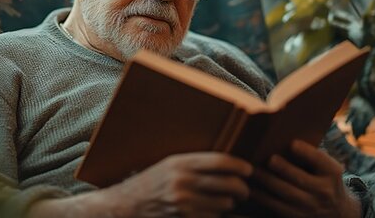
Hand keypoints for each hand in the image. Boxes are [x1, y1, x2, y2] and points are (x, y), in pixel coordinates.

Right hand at [100, 152, 252, 217]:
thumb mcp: (169, 165)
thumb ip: (195, 164)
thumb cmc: (150, 183)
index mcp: (181, 163)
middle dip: (242, 189)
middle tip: (244, 191)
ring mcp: (184, 203)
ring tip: (226, 202)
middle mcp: (183, 181)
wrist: (126, 206)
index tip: (248, 170)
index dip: (240, 166)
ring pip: (225, 204)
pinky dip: (217, 216)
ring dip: (229, 205)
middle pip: (229, 184)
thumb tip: (228, 164)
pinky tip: (212, 212)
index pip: (221, 161)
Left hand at [251, 140, 360, 217]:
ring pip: (287, 194)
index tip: (293, 143)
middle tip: (268, 159)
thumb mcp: (326, 167)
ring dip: (267, 182)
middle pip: (301, 179)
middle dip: (284, 169)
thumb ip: (310, 155)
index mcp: (332, 172)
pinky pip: (277, 207)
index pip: (320, 160)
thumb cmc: (323, 179)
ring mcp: (311, 207)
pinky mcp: (298, 216)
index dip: (307, 152)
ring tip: (252, 171)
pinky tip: (250, 189)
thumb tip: (282, 137)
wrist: (337, 211)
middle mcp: (324, 191)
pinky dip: (263, 198)